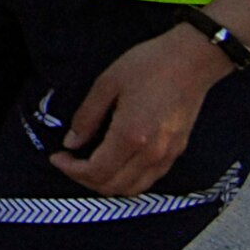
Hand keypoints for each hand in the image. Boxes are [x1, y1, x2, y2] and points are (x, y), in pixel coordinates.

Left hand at [48, 25, 234, 195]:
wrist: (192, 60)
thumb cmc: (149, 65)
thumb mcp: (107, 83)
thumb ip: (87, 116)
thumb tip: (71, 142)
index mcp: (130, 136)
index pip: (96, 171)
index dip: (71, 170)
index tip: (57, 157)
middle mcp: (150, 153)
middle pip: (112, 186)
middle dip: (85, 179)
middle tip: (69, 162)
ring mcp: (167, 156)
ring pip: (132, 189)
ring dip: (106, 184)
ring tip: (89, 165)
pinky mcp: (176, 152)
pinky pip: (149, 180)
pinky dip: (127, 180)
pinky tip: (116, 163)